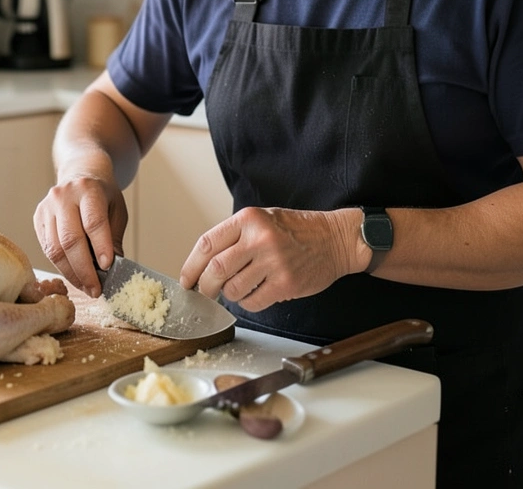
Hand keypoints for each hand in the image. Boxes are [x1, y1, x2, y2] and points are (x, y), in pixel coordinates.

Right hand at [34, 174, 128, 297]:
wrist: (80, 175)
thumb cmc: (102, 196)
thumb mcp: (116, 211)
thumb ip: (113, 239)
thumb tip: (113, 271)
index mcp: (88, 189)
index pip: (93, 222)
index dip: (100, 247)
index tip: (108, 267)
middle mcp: (63, 196)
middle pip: (70, 239)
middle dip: (84, 269)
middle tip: (96, 289)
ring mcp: (47, 207)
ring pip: (55, 249)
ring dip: (71, 273)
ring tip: (86, 286)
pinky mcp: (38, 219)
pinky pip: (47, 249)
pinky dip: (61, 266)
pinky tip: (74, 275)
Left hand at [180, 207, 364, 311]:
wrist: (336, 239)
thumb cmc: (296, 230)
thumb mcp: (263, 219)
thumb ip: (235, 237)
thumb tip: (203, 265)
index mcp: (249, 219)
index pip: (206, 244)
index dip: (190, 266)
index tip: (186, 280)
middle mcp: (259, 238)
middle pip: (215, 270)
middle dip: (205, 287)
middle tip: (205, 293)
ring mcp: (274, 262)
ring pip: (233, 290)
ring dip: (230, 295)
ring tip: (239, 289)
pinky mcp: (286, 283)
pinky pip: (253, 303)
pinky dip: (248, 304)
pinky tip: (256, 295)